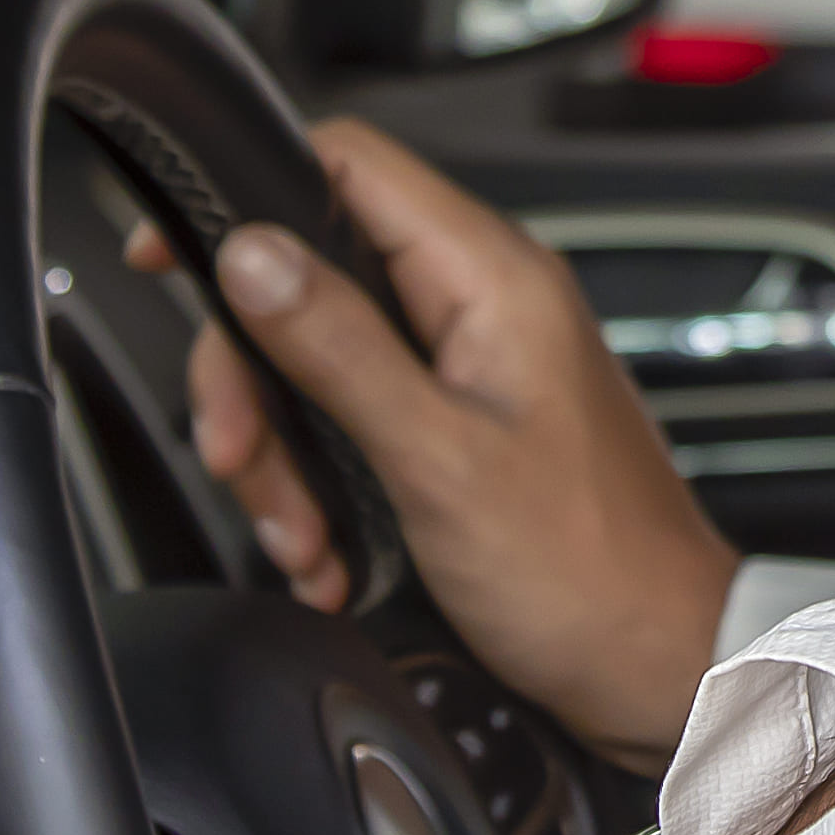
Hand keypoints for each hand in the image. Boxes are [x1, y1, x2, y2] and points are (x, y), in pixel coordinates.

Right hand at [170, 119, 744, 765]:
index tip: (175, 255)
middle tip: (243, 458)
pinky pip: (355, 431)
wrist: (659, 668)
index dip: (249, 197)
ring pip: (319, 369)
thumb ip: (340, 348)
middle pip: (310, 283)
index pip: (348, 166)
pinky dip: (327, 496)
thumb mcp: (438, 459)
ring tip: (306, 538)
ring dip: (288, 460)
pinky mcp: (459, 430)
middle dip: (257, 382)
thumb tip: (251, 255)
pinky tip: (334, 555)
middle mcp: (480, 305)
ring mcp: (469, 368)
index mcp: (490, 278)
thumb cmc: (588, 573)